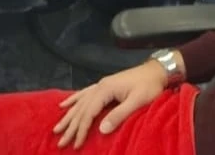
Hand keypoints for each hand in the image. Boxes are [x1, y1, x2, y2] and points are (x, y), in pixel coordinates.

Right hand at [53, 60, 167, 147]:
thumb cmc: (150, 86)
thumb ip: (119, 114)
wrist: (158, 70)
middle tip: (60, 142)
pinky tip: (64, 105)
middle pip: (82, 109)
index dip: (81, 130)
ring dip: (69, 116)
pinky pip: (84, 93)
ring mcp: (101, 84)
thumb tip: (101, 130)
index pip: (89, 113)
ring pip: (80, 102)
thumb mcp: (138, 101)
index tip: (76, 144)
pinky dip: (74, 100)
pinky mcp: (105, 84)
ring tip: (57, 128)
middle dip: (71, 126)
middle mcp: (100, 86)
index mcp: (106, 90)